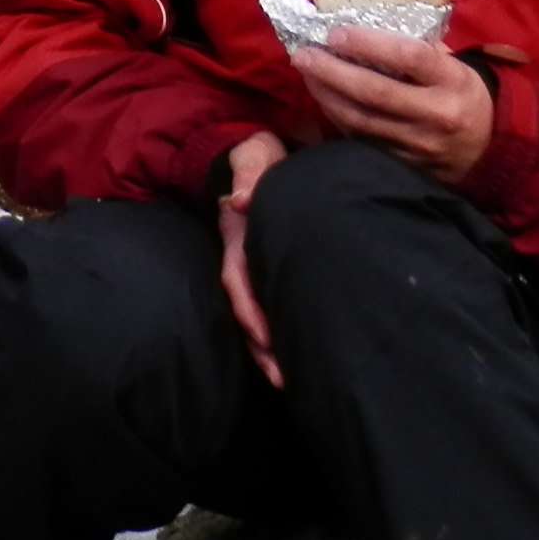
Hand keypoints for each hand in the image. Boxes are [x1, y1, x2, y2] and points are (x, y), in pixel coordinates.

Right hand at [217, 132, 286, 386]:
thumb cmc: (256, 159)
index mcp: (236, 240)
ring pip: (259, 317)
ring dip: (271, 350)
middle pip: (247, 312)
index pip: (238, 280)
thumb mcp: (251, 157)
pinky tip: (302, 356)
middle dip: (261, 347)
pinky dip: (282, 335)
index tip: (264, 337)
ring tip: (291, 382)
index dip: (250, 311)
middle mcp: (242, 260)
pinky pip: (273, 308)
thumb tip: (238, 201)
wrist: (258, 158)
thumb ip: (248, 173)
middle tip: (282, 380)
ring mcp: (256, 268)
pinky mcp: (271, 271)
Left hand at [295, 28, 496, 182]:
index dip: (369, 44)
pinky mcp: (404, 164)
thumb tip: (365, 17)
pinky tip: (323, 98)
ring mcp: (418, 144)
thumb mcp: (454, 64)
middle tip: (302, 53)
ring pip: (362, 120)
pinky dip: (337, 118)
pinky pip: (362, 139)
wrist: (486, 149)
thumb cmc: (461, 93)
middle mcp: (436, 114)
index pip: (410, 57)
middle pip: (375, 92)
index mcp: (453, 80)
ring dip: (326, 95)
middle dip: (332, 71)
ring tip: (306, 73)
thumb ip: (419, 44)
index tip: (336, 33)